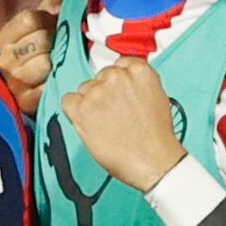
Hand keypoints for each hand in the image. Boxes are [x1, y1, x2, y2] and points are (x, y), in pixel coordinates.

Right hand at [0, 6, 57, 117]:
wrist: (45, 86)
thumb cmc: (46, 49)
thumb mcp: (46, 19)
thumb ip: (51, 3)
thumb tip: (57, 6)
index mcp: (5, 38)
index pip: (30, 19)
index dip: (48, 20)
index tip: (54, 26)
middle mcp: (5, 59)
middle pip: (40, 40)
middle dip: (56, 41)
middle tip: (60, 47)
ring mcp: (13, 81)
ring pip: (45, 62)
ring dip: (58, 62)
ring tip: (59, 63)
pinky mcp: (25, 101)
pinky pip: (47, 87)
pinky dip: (56, 82)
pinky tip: (58, 79)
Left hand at [58, 56, 187, 191]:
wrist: (153, 161)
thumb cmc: (156, 137)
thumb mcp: (158, 98)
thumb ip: (138, 84)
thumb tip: (125, 84)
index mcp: (139, 71)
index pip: (119, 65)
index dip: (118, 83)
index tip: (119, 94)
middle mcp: (117, 76)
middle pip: (100, 77)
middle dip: (104, 93)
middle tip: (114, 114)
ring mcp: (98, 92)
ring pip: (84, 90)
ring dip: (90, 104)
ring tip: (106, 124)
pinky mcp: (82, 109)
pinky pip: (68, 101)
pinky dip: (74, 112)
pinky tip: (89, 124)